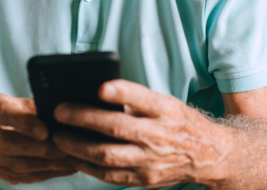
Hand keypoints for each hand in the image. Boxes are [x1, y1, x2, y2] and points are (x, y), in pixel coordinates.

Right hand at [0, 93, 78, 183]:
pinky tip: (68, 168)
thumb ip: (38, 107)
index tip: (46, 131)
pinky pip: (24, 176)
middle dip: (40, 149)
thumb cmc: (17, 109)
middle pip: (8, 144)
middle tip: (66, 149)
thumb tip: (64, 116)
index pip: (5, 114)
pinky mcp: (0, 171)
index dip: (25, 124)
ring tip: (73, 160)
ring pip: (17, 165)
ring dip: (48, 164)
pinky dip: (48, 173)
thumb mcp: (24, 101)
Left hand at [50, 80, 232, 187]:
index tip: (100, 87)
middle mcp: (160, 136)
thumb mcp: (166, 103)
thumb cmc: (178, 122)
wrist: (208, 155)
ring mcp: (151, 161)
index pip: (142, 98)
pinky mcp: (145, 179)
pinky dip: (88, 166)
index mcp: (166, 110)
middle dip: (84, 119)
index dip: (121, 92)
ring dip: (78, 146)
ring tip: (58, 136)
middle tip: (59, 111)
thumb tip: (96, 94)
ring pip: (108, 156)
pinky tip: (74, 156)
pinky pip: (110, 176)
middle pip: (117, 128)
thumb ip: (136, 100)